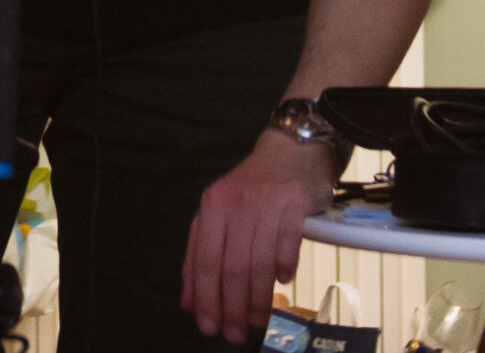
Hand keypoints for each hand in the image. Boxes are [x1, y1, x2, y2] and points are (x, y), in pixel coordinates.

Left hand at [181, 130, 336, 343]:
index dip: (205, 298)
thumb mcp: (219, 213)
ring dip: (258, 299)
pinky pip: (287, 244)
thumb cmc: (253, 188)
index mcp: (212, 206)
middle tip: (234, 333)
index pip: (203, 260)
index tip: (208, 326)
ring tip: (257, 320)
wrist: (292, 150)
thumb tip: (190, 302)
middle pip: (231, 267)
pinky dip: (283, 268)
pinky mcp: (295, 204)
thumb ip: (201, 253)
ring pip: (259, 263)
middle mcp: (236, 203)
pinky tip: (282, 281)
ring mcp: (267, 203)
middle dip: (232, 307)